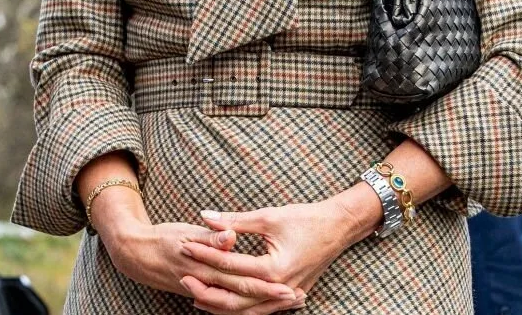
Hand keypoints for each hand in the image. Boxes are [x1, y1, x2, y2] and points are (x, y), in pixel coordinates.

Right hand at [90, 188, 303, 311]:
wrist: (135, 254)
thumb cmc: (163, 238)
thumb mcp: (187, 232)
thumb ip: (213, 237)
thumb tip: (231, 237)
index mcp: (206, 269)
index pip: (243, 281)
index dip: (268, 286)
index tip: (292, 287)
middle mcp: (207, 285)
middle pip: (245, 299)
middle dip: (273, 300)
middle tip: (300, 298)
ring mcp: (205, 292)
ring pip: (239, 306)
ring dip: (264, 305)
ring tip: (292, 301)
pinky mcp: (204, 293)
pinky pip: (229, 304)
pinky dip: (248, 305)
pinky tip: (265, 302)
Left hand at [181, 193, 379, 312]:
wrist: (338, 227)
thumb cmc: (306, 218)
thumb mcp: (269, 216)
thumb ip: (235, 220)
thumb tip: (205, 216)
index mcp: (274, 267)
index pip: (230, 265)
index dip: (205, 255)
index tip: (185, 246)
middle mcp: (279, 287)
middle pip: (235, 298)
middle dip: (207, 290)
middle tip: (183, 280)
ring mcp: (286, 295)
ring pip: (247, 310)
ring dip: (221, 305)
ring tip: (197, 297)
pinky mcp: (289, 296)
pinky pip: (260, 309)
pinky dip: (241, 307)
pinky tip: (226, 302)